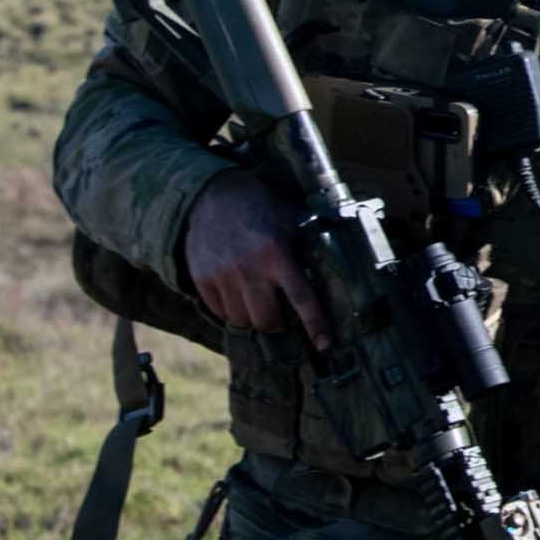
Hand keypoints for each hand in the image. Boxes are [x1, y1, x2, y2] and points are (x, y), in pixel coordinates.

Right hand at [183, 172, 327, 347]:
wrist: (212, 194)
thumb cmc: (260, 208)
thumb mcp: (291, 220)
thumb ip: (309, 245)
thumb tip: (338, 267)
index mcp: (276, 253)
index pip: (301, 298)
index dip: (315, 324)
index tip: (325, 345)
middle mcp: (249, 268)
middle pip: (267, 320)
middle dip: (279, 324)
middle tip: (283, 316)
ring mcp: (222, 275)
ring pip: (242, 321)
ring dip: (254, 318)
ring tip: (259, 303)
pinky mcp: (202, 279)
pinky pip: (220, 313)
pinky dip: (232, 311)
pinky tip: (239, 296)